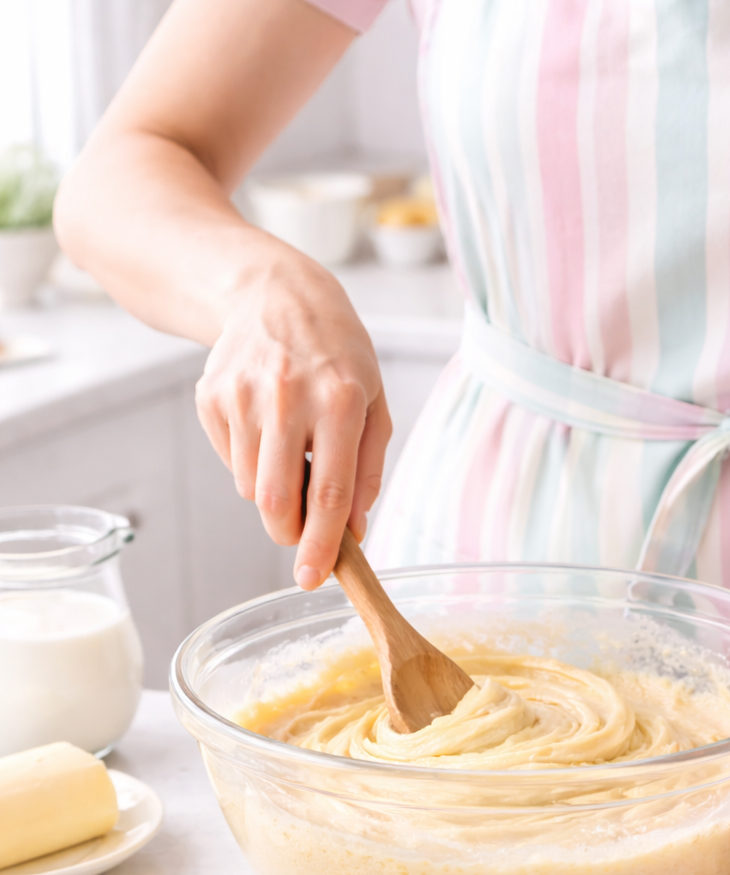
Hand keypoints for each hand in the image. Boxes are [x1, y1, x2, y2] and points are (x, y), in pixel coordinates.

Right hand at [195, 259, 390, 586]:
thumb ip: (368, 471)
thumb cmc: (336, 355)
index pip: (331, 491)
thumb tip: (354, 532)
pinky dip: (250, 463)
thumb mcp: (373, 402)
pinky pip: (231, 463)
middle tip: (300, 534)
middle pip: (279, 500)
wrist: (273, 295)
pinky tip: (265, 427)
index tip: (313, 578)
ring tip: (290, 452)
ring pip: (251, 488)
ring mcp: (243, 396)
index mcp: (340, 399)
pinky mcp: (211, 397)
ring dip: (273, 492)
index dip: (322, 544)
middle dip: (289, 534)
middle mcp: (288, 396)